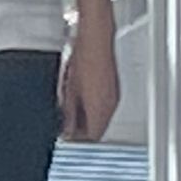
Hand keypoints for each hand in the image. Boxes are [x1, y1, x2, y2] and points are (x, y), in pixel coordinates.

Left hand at [60, 24, 120, 143]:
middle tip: (67, 126)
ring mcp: (114, 96)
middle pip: (98, 128)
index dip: (78, 139)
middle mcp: (110, 105)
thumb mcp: (69, 91)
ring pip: (102, 117)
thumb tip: (66, 128)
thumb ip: (68, 114)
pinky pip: (105, 105)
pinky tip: (81, 99)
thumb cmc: (83, 61)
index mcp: (100, 109)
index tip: (67, 136)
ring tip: (71, 112)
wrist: (96, 41)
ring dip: (88, 119)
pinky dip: (93, 107)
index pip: (92, 136)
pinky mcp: (113, 88)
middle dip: (83, 130)